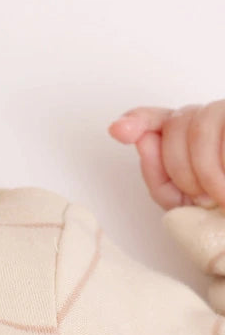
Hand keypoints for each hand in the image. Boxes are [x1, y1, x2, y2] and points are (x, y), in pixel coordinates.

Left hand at [107, 101, 224, 210]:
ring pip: (202, 124)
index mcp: (190, 137)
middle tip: (201, 197)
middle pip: (177, 122)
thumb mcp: (184, 201)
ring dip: (205, 166)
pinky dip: (223, 166)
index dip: (138, 119)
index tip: (119, 131)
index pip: (158, 118)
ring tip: (222, 196)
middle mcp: (213, 121)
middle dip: (179, 165)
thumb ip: (158, 173)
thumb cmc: (223, 217)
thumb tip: (143, 139)